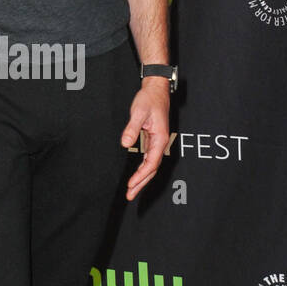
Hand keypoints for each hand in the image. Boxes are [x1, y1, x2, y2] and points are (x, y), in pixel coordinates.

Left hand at [121, 81, 170, 200]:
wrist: (156, 89)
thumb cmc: (149, 99)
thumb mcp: (138, 112)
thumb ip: (132, 128)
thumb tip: (125, 143)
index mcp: (160, 138)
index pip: (151, 163)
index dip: (141, 176)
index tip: (131, 184)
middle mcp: (161, 142)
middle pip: (152, 169)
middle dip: (141, 184)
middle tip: (130, 196)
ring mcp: (157, 142)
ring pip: (151, 166)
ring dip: (142, 179)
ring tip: (132, 191)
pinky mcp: (153, 140)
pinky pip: (149, 159)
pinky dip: (143, 170)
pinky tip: (136, 176)